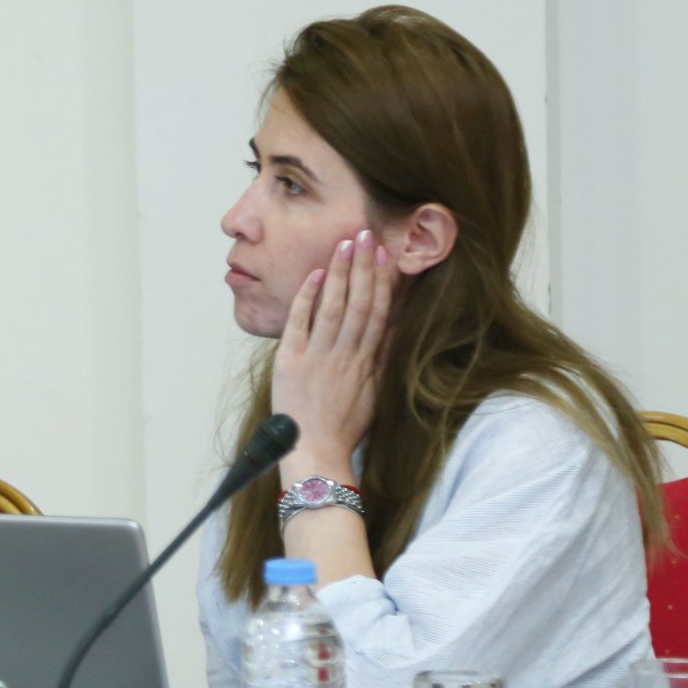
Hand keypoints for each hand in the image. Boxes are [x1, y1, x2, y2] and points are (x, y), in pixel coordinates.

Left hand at [272, 229, 395, 475]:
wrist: (316, 453)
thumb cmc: (344, 427)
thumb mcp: (375, 393)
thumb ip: (384, 360)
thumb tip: (396, 330)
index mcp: (369, 362)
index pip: (381, 314)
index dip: (385, 283)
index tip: (389, 256)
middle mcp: (347, 355)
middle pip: (360, 303)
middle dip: (365, 267)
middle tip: (367, 234)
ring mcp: (319, 357)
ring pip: (334, 307)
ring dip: (340, 274)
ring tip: (345, 244)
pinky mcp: (291, 362)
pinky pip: (300, 323)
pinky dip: (307, 298)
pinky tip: (314, 275)